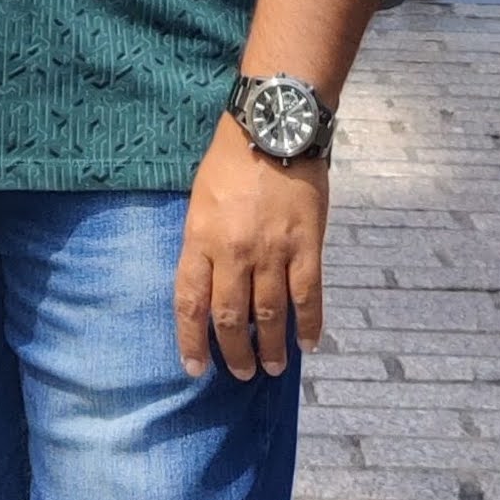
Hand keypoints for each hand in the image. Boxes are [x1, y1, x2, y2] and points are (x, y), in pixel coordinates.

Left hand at [173, 110, 328, 382]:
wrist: (273, 128)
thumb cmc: (230, 161)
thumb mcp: (200, 201)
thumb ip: (203, 244)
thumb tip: (210, 286)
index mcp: (200, 239)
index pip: (190, 304)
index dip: (191, 341)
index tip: (196, 368)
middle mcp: (233, 253)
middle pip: (231, 318)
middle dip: (235, 353)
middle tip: (241, 372)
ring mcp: (272, 252)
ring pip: (270, 315)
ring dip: (271, 347)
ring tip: (273, 367)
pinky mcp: (306, 246)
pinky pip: (308, 297)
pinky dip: (309, 325)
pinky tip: (309, 344)